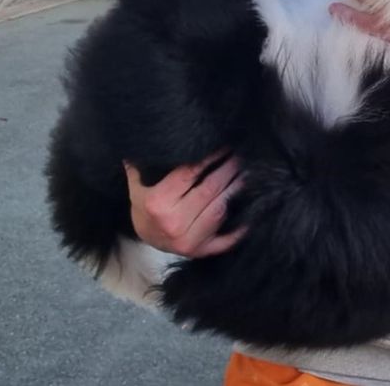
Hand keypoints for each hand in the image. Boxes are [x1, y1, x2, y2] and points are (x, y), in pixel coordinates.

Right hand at [124, 151, 244, 256]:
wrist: (143, 238)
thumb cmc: (144, 205)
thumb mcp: (138, 183)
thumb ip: (144, 163)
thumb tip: (151, 137)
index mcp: (157, 203)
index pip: (189, 174)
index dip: (210, 158)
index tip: (224, 145)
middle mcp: (173, 223)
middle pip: (209, 190)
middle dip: (228, 170)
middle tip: (240, 155)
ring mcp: (188, 241)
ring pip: (219, 210)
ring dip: (236, 190)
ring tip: (246, 173)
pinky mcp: (200, 252)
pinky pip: (225, 240)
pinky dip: (238, 229)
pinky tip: (251, 212)